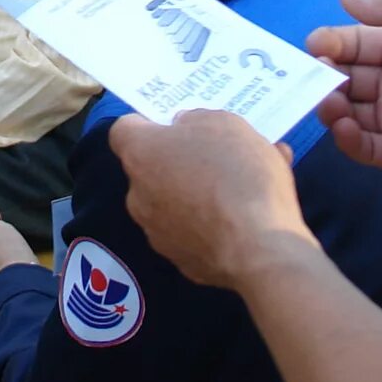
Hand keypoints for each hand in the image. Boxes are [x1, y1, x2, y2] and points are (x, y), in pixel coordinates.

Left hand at [109, 109, 313, 291]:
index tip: (176, 125)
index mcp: (140, 155)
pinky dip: (212, 225)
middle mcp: (138, 195)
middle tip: (217, 157)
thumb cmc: (237, 175)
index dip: (149, 124)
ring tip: (245, 188)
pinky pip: (193, 233)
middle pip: (152, 169)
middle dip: (179, 161)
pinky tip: (248, 219)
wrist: (257, 248)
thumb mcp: (225, 124)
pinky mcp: (180, 261)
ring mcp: (156, 233)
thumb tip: (184, 128)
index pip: (125, 129)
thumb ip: (197, 120)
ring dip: (199, 193)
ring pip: (174, 203)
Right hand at [307, 0, 381, 182]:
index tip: (315, 45)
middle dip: (324, 74)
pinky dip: (346, 138)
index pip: (353, 43)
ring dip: (331, 105)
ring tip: (328, 100)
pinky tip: (342, 125)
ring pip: (348, 113)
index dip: (331, 43)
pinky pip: (364, 147)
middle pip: (346, 78)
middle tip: (312, 75)